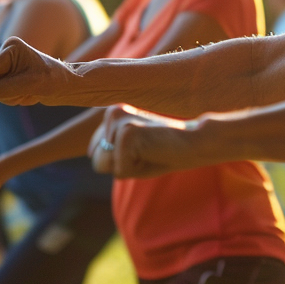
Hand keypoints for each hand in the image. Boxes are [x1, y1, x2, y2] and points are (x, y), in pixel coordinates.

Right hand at [0, 36, 74, 104]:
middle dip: (5, 92)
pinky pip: (0, 93)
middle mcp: (6, 52)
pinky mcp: (9, 74)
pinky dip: (13, 98)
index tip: (24, 85)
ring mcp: (7, 64)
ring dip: (11, 96)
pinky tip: (28, 92)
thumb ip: (4, 89)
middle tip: (28, 89)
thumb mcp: (29, 85)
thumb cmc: (53, 80)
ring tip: (30, 90)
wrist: (67, 86)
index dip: (1, 87)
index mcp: (10, 47)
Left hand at [89, 105, 203, 178]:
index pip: (97, 154)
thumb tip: (91, 152)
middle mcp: (113, 113)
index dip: (120, 162)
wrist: (194, 144)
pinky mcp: (127, 132)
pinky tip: (154, 152)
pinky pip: (119, 169)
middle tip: (147, 153)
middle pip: (97, 160)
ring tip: (149, 152)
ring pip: (104, 164)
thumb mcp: (132, 153)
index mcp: (113, 114)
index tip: (144, 150)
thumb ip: (108, 151)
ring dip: (128, 168)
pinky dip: (136, 170)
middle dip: (120, 166)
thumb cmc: (165, 152)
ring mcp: (119, 121)